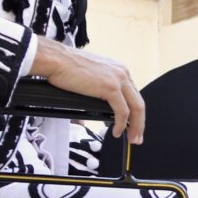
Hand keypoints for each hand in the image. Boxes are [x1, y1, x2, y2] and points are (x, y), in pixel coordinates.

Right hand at [30, 36, 144, 143]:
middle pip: (139, 103)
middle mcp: (122, 73)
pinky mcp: (110, 88)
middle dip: (140, 123)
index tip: (134, 124)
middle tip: (137, 137)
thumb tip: (97, 109)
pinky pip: (122, 111)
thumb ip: (99, 90)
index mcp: (119, 70)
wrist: (57, 60)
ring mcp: (118, 80)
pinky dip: (121, 124)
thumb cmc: (67, 67)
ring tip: (131, 138)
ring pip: (136, 108)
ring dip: (135, 126)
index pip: (134, 95)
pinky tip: (117, 131)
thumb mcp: (90, 77)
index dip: (136, 112)